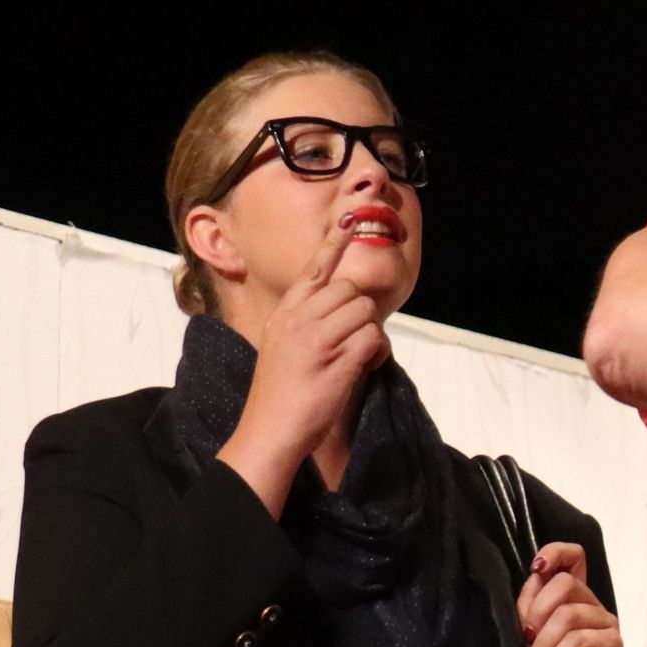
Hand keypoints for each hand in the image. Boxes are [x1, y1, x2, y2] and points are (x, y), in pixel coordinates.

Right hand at [217, 217, 390, 514]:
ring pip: (365, 311)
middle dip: (360, 313)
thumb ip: (306, 321)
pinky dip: (378, 353)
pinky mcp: (336, 361)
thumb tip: (343, 308)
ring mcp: (317, 339)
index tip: (350, 218)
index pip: (314, 269)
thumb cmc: (279, 393)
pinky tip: (365, 368)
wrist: (269, 429)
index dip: (334, 242)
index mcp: (286, 312)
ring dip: (370, 334)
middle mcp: (299, 318)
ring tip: (357, 358)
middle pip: (350, 290)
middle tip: (353, 341)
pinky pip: (373, 339)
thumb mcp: (281, 344)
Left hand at [515, 542, 622, 646]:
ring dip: (543, 644)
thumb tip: (535, 577)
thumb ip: (531, 606)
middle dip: (536, 613)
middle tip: (527, 642)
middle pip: (564, 584)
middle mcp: (592, 605)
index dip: (556, 553)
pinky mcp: (613, 645)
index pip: (574, 557)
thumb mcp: (529, 637)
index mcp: (572, 598)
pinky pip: (579, 639)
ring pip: (568, 614)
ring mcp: (605, 624)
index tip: (537, 568)